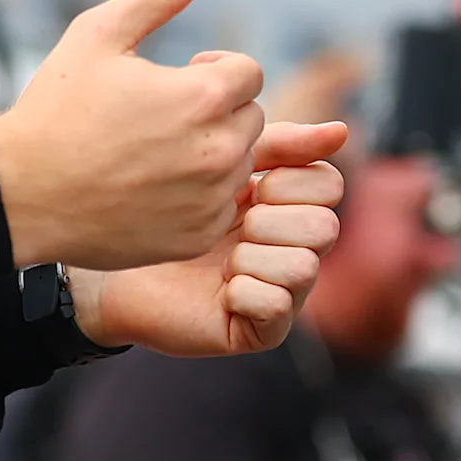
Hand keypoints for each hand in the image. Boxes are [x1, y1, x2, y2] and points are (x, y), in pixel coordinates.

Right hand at [0, 0, 266, 269]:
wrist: (19, 195)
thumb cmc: (56, 111)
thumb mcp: (98, 35)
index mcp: (202, 96)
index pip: (249, 72)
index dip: (213, 71)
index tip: (176, 81)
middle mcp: (218, 150)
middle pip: (250, 116)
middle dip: (215, 110)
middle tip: (161, 118)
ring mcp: (210, 198)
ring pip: (239, 162)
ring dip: (210, 152)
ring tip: (153, 153)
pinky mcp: (197, 234)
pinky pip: (223, 205)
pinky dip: (199, 196)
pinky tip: (153, 188)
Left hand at [75, 122, 348, 356]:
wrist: (118, 265)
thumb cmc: (170, 212)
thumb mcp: (225, 166)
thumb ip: (281, 146)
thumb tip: (343, 130)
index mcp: (296, 208)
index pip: (330, 185)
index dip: (286, 182)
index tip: (245, 186)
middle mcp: (300, 250)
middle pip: (324, 226)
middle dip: (267, 220)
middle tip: (229, 225)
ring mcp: (286, 292)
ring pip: (304, 266)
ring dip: (251, 257)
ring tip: (221, 261)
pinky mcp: (264, 330)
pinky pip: (276, 305)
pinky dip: (242, 292)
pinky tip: (220, 290)